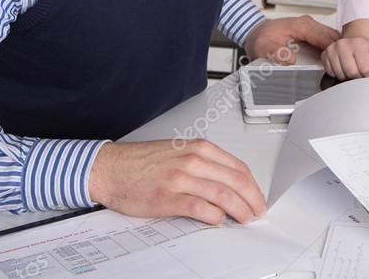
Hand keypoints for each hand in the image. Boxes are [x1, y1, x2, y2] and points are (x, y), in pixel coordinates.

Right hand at [89, 140, 265, 224]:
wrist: (110, 168)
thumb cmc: (142, 163)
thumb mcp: (180, 153)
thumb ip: (205, 165)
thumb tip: (229, 185)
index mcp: (199, 148)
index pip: (238, 167)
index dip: (253, 185)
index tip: (258, 197)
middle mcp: (193, 160)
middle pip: (235, 181)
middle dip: (252, 199)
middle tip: (258, 211)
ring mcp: (181, 178)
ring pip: (222, 194)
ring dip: (239, 209)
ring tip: (245, 219)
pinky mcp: (168, 196)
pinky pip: (200, 207)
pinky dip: (214, 216)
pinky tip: (219, 220)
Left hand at [244, 15, 339, 64]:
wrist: (258, 33)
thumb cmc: (262, 38)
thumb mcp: (263, 47)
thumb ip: (275, 52)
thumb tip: (289, 58)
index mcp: (301, 25)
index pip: (325, 37)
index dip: (333, 52)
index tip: (335, 66)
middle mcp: (309, 23)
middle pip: (334, 37)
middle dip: (339, 52)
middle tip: (339, 69)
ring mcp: (313, 27)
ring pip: (334, 38)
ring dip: (338, 51)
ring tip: (337, 67)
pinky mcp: (314, 32)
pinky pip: (329, 40)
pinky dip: (333, 50)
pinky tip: (332, 61)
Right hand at [321, 35, 368, 80]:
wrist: (356, 41)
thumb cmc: (366, 51)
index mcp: (359, 44)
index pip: (365, 69)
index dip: (368, 76)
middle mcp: (344, 45)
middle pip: (351, 73)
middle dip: (357, 77)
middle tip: (360, 72)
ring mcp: (333, 49)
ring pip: (340, 74)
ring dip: (347, 77)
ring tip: (352, 69)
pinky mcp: (325, 55)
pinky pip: (331, 73)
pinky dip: (338, 74)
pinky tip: (343, 68)